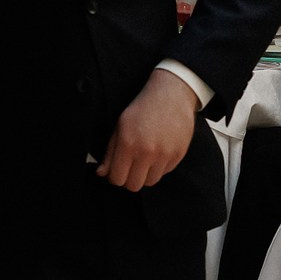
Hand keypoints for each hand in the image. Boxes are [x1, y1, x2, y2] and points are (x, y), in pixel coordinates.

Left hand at [99, 67, 199, 191]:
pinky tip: (158, 151)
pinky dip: (159, 167)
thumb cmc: (142, 109)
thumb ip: (110, 152)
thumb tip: (102, 174)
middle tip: (130, 167)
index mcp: (128, 144)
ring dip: (145, 174)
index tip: (117, 170)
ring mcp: (165, 155)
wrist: (171, 94)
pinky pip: (165, 172)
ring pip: (151, 182)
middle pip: (134, 185)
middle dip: (129, 179)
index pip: (117, 179)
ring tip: (145, 159)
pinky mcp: (179, 155)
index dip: (115, 177)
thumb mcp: (120, 126)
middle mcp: (147, 152)